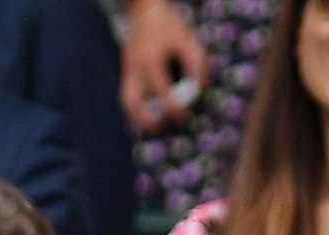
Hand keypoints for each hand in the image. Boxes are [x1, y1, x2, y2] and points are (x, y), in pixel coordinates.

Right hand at [122, 0, 207, 131]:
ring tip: (160, 128)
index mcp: (150, 59)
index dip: (173, 108)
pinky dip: (140, 111)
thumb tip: (200, 91)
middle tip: (167, 128)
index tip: (186, 118)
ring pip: (127, 103)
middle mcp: (135, 68)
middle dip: (148, 121)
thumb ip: (197, 66)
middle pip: (132, 103)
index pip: (160, 90)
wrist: (147, 12)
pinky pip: (129, 98)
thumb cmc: (171, 28)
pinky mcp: (127, 73)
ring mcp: (128, 71)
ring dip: (141, 120)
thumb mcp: (189, 43)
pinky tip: (155, 118)